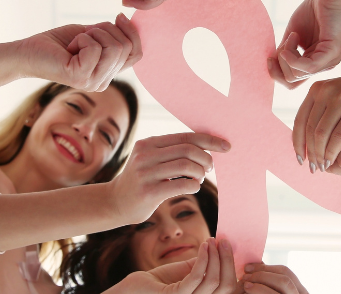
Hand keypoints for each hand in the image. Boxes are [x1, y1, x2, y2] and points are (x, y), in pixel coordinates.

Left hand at [20, 14, 141, 91]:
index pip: (136, 55)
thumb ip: (111, 35)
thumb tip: (127, 21)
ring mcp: (92, 82)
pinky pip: (94, 48)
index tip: (119, 16)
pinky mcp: (80, 78)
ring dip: (94, 34)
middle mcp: (103, 82)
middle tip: (84, 34)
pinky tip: (70, 48)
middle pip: (125, 48)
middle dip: (105, 30)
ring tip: (77, 41)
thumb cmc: (58, 43)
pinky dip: (81, 39)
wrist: (29, 52)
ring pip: (113, 48)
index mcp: (108, 73)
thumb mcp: (92, 34)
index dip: (132, 32)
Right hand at [107, 133, 230, 224]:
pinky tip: (193, 187)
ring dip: (201, 173)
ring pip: (187, 165)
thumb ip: (171, 151)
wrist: (114, 203)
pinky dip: (195, 185)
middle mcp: (145, 155)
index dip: (209, 140)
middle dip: (206, 159)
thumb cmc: (141, 181)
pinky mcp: (149, 192)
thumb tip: (206, 148)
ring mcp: (146, 173)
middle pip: (188, 149)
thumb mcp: (150, 159)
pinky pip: (182, 184)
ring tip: (199, 178)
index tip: (226, 146)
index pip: (186, 136)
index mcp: (148, 143)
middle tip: (209, 169)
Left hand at [107, 238, 238, 293]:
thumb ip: (203, 265)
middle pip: (228, 286)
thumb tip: (221, 247)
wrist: (132, 290)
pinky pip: (197, 276)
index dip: (233, 267)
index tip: (229, 247)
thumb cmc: (158, 283)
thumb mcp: (185, 273)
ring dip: (216, 256)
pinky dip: (203, 258)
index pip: (229, 288)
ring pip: (214, 280)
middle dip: (228, 260)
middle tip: (224, 241)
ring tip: (212, 240)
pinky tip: (202, 246)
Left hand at [242, 263, 307, 293]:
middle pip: (284, 279)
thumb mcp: (275, 292)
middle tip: (245, 275)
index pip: (286, 272)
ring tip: (245, 285)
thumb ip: (269, 282)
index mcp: (299, 291)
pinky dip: (259, 293)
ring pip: (279, 289)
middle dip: (262, 275)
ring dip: (259, 285)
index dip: (265, 267)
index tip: (247, 267)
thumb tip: (257, 265)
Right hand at [268, 0, 340, 88]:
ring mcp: (329, 62)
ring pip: (297, 75)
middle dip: (280, 63)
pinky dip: (294, 57)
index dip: (276, 73)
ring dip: (287, 54)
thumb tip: (269, 67)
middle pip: (292, 82)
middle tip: (286, 40)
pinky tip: (292, 39)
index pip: (291, 82)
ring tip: (293, 35)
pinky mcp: (332, 54)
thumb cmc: (311, 12)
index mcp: (314, 64)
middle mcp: (322, 67)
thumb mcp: (291, 37)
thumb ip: (283, 54)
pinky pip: (308, 67)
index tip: (270, 56)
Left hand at [293, 68, 340, 176]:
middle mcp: (325, 91)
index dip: (297, 142)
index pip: (300, 120)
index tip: (299, 158)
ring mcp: (340, 98)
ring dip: (320, 154)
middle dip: (309, 152)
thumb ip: (324, 109)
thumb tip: (307, 134)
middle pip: (308, 129)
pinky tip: (334, 162)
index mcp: (317, 89)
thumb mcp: (340, 95)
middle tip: (312, 168)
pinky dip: (333, 152)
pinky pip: (339, 136)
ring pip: (321, 134)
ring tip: (323, 167)